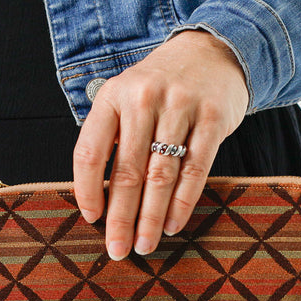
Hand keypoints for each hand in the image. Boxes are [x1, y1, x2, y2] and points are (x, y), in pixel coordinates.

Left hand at [72, 28, 248, 259]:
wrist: (212, 51)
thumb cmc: (160, 88)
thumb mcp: (127, 98)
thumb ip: (113, 138)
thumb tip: (101, 201)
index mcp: (113, 96)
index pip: (91, 151)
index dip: (88, 190)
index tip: (91, 219)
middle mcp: (143, 98)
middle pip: (127, 171)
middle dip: (121, 217)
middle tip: (117, 250)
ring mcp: (180, 106)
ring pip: (161, 174)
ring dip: (151, 217)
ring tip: (145, 244)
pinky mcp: (213, 116)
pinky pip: (196, 168)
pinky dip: (183, 202)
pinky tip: (173, 224)